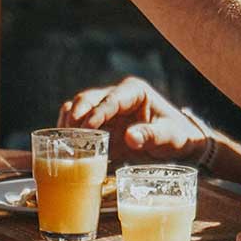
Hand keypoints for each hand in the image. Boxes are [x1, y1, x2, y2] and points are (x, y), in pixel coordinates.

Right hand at [58, 77, 206, 163]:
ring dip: (68, 126)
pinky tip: (65, 148)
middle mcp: (116, 96)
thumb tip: (130, 137)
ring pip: (77, 110)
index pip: (112, 99)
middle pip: (87, 100)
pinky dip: (69, 135)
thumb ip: (152, 136)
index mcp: (135, 92)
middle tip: (68, 137)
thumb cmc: (177, 136)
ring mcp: (104, 111)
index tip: (87, 128)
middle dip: (75, 116)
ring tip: (62, 144)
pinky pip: (77, 126)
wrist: (178, 145)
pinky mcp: (99, 127)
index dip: (98, 112)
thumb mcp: (170, 136)